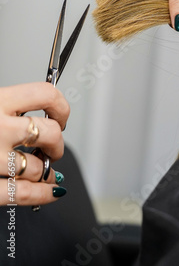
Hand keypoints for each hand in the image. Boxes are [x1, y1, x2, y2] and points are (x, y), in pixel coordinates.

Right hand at [0, 83, 69, 205]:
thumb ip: (9, 106)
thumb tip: (41, 108)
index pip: (45, 94)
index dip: (60, 106)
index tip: (60, 115)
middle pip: (50, 133)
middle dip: (57, 144)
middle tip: (53, 147)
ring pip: (37, 167)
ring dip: (46, 170)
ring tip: (43, 169)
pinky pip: (23, 193)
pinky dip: (42, 194)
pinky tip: (50, 191)